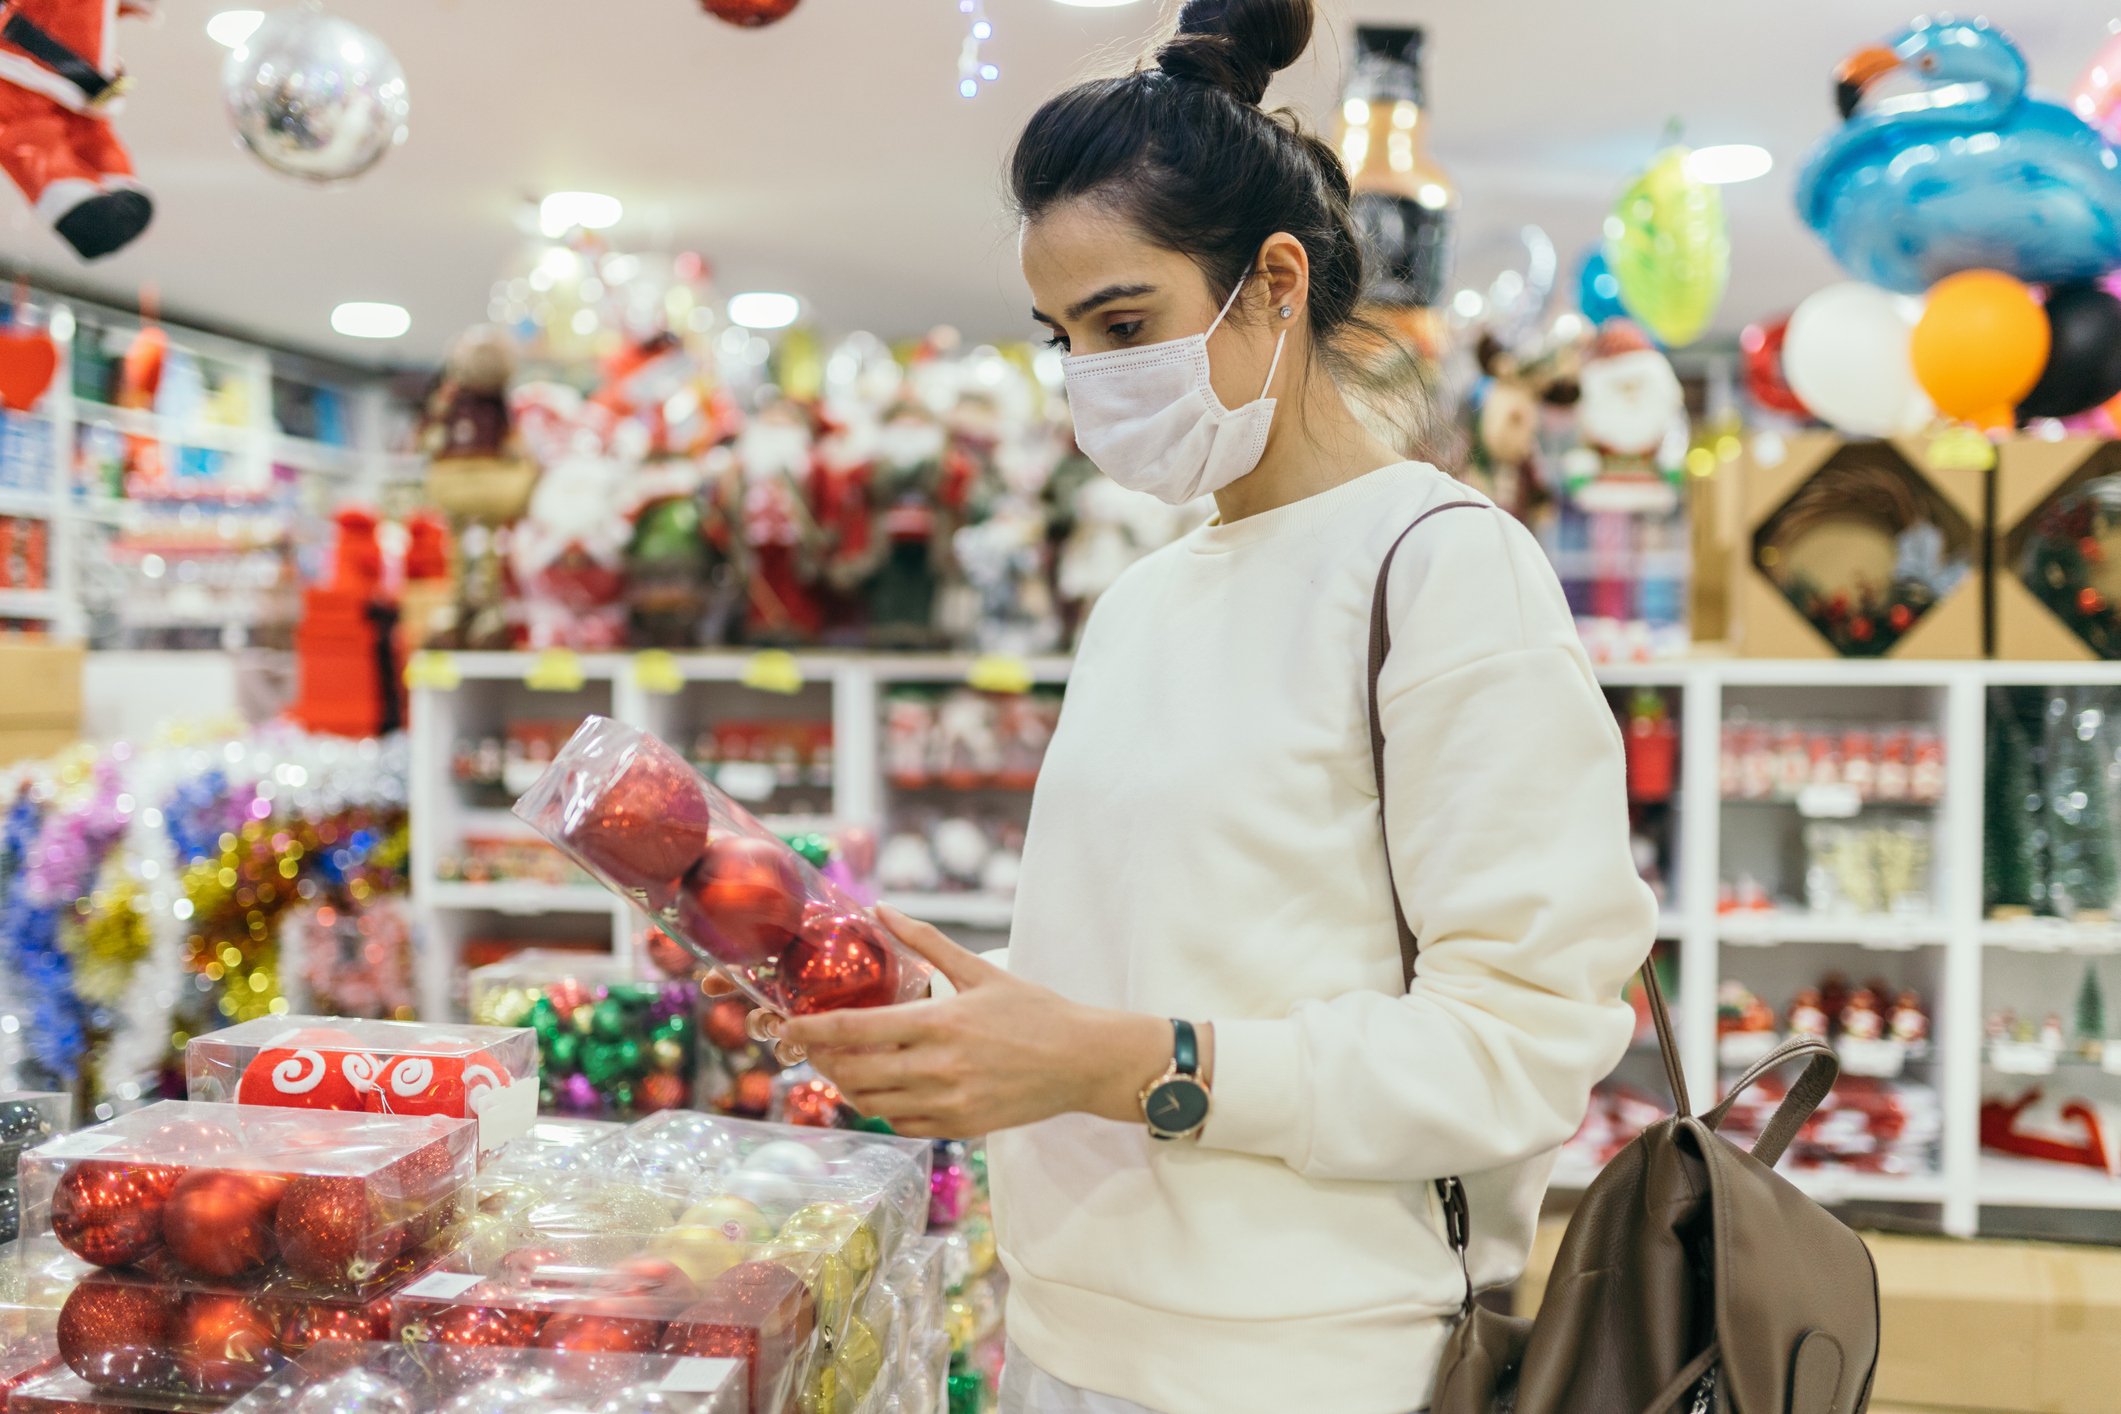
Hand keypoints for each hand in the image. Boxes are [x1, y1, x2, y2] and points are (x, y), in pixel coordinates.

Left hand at [768, 905, 1176, 1138]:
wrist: (1084, 1062)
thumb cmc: (1036, 1010)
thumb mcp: (982, 970)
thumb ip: (926, 941)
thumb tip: (880, 908)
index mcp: (942, 1022)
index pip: (858, 1031)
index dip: (813, 1031)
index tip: (787, 1027)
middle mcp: (941, 1067)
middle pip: (855, 1072)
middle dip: (823, 1061)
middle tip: (810, 1046)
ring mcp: (950, 1102)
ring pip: (874, 1102)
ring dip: (849, 1085)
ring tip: (843, 1065)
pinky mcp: (961, 1126)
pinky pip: (903, 1123)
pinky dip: (883, 1107)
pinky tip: (883, 1087)